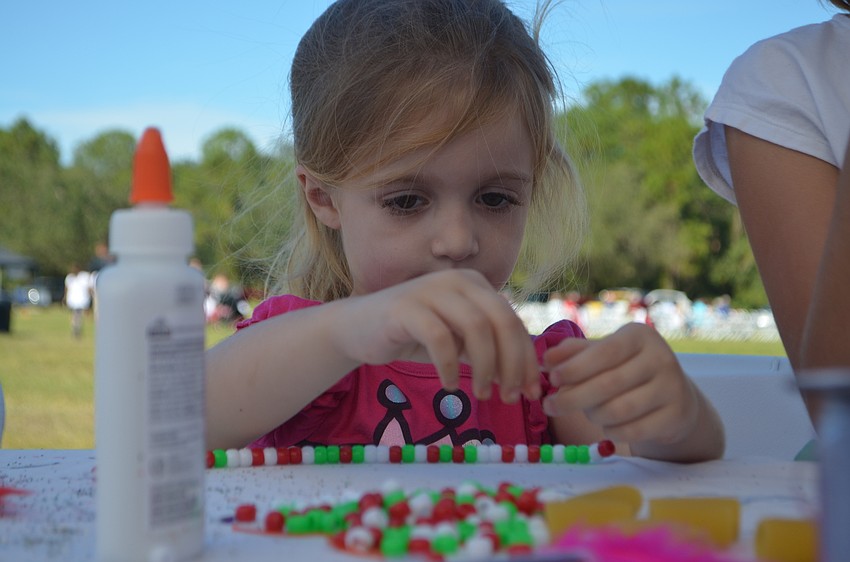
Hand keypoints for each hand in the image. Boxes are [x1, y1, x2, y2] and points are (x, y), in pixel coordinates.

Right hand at [337, 269, 540, 402]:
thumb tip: (527, 378)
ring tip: (481, 394)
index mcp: (475, 284)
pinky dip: (450, 366)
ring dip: (485, 367)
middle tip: (510, 398)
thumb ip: (488, 351)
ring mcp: (430, 290)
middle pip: (502, 321)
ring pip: (476, 328)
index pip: (513, 321)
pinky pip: (440, 338)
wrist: (358, 328)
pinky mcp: (405, 307)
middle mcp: (457, 280)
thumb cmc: (413, 336)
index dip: (527, 359)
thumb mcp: (459, 343)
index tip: (532, 392)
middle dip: (513, 364)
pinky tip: (450, 386)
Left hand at [541, 323, 697, 446]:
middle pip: (608, 384)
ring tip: (586, 412)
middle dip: (572, 397)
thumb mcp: (604, 354)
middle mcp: (661, 358)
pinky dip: (611, 431)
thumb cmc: (627, 370)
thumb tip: (546, 359)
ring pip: (618, 410)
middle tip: (549, 405)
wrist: (675, 398)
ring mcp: (672, 388)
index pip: (604, 352)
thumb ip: (574, 353)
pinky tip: (606, 426)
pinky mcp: (676, 416)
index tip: (552, 379)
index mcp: (640, 336)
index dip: (574, 367)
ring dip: (592, 415)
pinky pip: (632, 431)